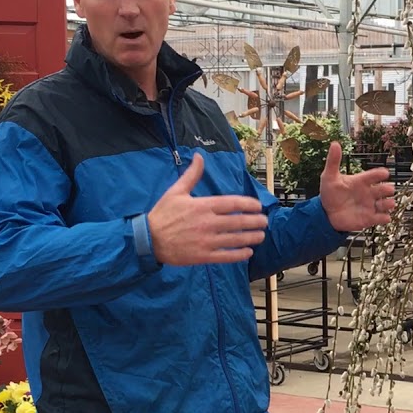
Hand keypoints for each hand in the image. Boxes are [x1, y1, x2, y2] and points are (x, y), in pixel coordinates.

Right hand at [147, 153, 267, 264]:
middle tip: (264, 222)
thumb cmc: (162, 214)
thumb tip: (199, 156)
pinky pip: (225, 256)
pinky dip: (239, 255)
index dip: (249, 205)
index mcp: (203, 205)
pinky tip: (248, 252)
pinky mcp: (202, 256)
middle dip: (255, 222)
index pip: (233, 203)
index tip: (258, 206)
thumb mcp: (176, 191)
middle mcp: (207, 223)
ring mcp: (206, 241)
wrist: (148, 239)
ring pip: (235, 239)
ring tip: (260, 236)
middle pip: (239, 221)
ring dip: (251, 238)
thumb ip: (192, 175)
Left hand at [319, 141, 395, 231]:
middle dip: (388, 189)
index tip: (384, 173)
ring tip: (389, 204)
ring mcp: (370, 205)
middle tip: (388, 189)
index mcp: (361, 181)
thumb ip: (333, 161)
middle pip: (384, 189)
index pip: (374, 175)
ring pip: (385, 204)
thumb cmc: (330, 193)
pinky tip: (385, 217)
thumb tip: (334, 143)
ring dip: (389, 203)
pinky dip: (384, 218)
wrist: (326, 213)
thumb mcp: (329, 176)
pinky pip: (381, 218)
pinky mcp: (369, 218)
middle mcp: (369, 192)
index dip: (380, 174)